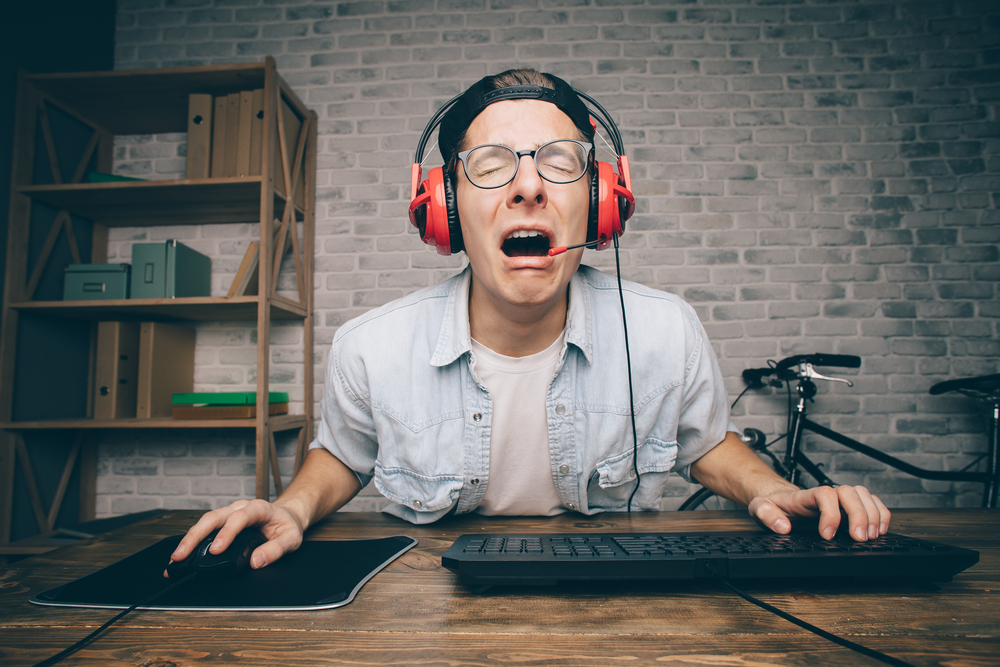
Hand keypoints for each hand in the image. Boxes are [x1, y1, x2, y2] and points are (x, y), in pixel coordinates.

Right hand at [164, 498, 304, 576]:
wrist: (286, 516)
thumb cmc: (287, 526)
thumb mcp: (291, 539)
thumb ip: (276, 550)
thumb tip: (257, 561)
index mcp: (258, 508)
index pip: (239, 518)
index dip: (226, 533)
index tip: (216, 550)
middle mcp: (240, 507)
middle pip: (213, 517)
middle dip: (195, 536)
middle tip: (181, 555)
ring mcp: (229, 513)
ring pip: (205, 522)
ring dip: (189, 539)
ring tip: (176, 558)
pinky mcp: (223, 522)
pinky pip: (206, 528)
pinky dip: (193, 540)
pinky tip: (182, 554)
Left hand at [747, 485, 890, 541]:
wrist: (778, 500)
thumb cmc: (772, 505)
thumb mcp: (759, 508)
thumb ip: (766, 515)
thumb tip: (783, 527)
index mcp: (805, 496)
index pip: (825, 494)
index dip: (831, 514)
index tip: (827, 535)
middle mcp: (825, 494)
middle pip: (850, 492)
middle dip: (859, 515)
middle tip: (859, 539)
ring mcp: (838, 499)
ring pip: (863, 495)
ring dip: (873, 515)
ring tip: (871, 536)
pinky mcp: (848, 506)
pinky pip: (871, 502)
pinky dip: (881, 514)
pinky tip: (880, 530)